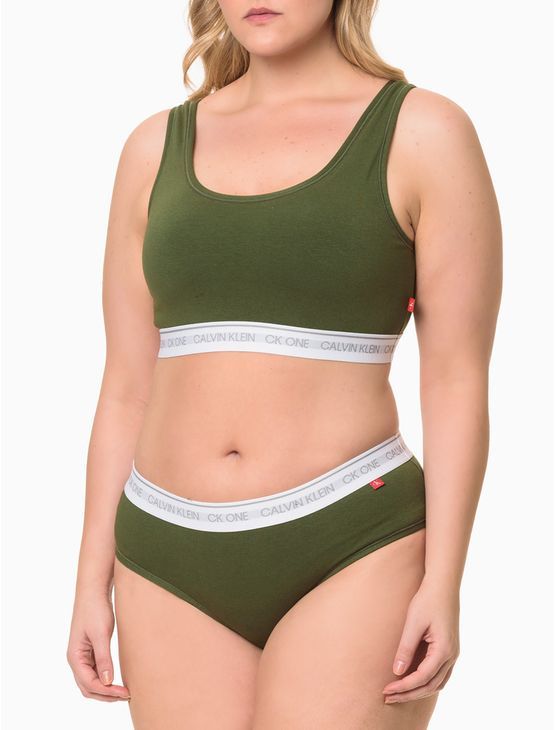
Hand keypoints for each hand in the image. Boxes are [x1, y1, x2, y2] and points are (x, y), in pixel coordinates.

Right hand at [66, 587, 130, 701]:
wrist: (94, 591)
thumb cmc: (95, 609)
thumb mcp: (101, 634)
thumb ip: (104, 658)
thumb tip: (107, 682)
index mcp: (75, 657)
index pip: (89, 683)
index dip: (107, 691)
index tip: (124, 692)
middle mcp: (76, 659)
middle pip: (88, 687)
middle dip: (106, 695)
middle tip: (126, 694)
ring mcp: (83, 655)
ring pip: (92, 681)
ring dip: (106, 689)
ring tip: (124, 691)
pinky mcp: (91, 650)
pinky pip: (96, 671)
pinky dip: (106, 679)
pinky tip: (118, 679)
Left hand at [382, 579, 459, 703]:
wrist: (443, 585)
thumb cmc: (427, 600)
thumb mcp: (413, 623)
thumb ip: (406, 648)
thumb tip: (397, 672)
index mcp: (444, 650)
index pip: (422, 678)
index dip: (404, 687)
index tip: (386, 690)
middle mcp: (452, 656)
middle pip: (430, 686)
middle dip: (409, 694)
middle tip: (388, 697)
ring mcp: (453, 654)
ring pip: (437, 683)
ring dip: (418, 690)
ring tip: (398, 693)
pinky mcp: (450, 649)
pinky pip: (440, 674)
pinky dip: (426, 682)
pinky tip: (412, 681)